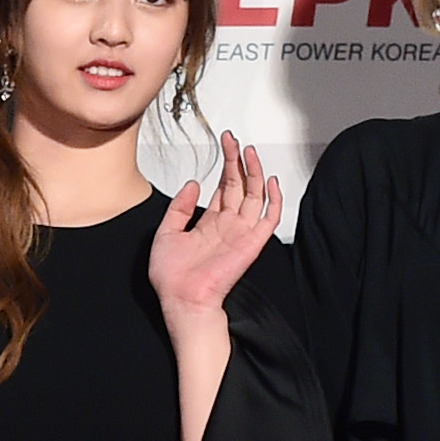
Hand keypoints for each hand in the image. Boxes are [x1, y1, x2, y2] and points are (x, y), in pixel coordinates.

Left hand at [145, 134, 280, 315]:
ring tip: (249, 151)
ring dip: (254, 172)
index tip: (225, 144)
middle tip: (234, 140)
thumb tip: (192, 183)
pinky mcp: (252, 243)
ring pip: (255, 195)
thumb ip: (179, 207)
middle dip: (238, 161)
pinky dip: (273, 199)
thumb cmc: (172, 277)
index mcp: (209, 223)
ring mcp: (241, 232)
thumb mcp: (166, 232)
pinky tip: (269, 180)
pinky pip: (269, 218)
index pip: (224, 187)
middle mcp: (228, 225)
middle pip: (239, 185)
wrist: (181, 299)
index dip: (226, 164)